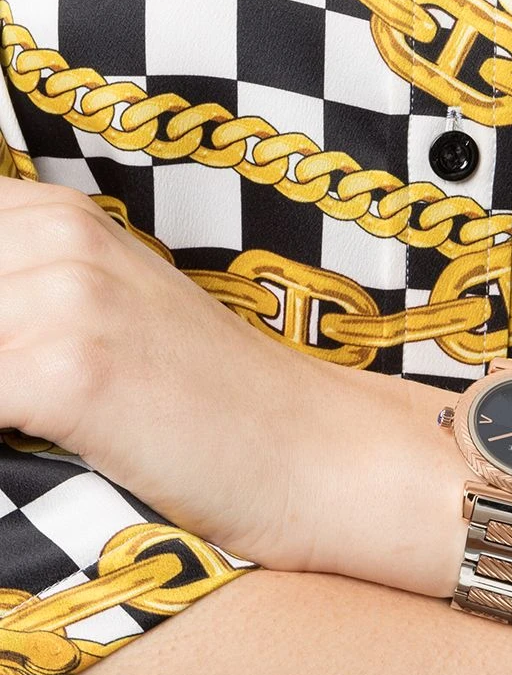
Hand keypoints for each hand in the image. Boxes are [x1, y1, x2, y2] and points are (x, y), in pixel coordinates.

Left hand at [0, 175, 356, 568]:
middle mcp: (57, 238)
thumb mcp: (118, 320)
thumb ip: (32, 301)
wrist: (318, 456)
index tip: (8, 360)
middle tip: (13, 395)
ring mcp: (65, 300)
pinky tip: (17, 448)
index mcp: (60, 218)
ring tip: (18, 425)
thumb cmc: (218, 409)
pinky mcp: (69, 372)